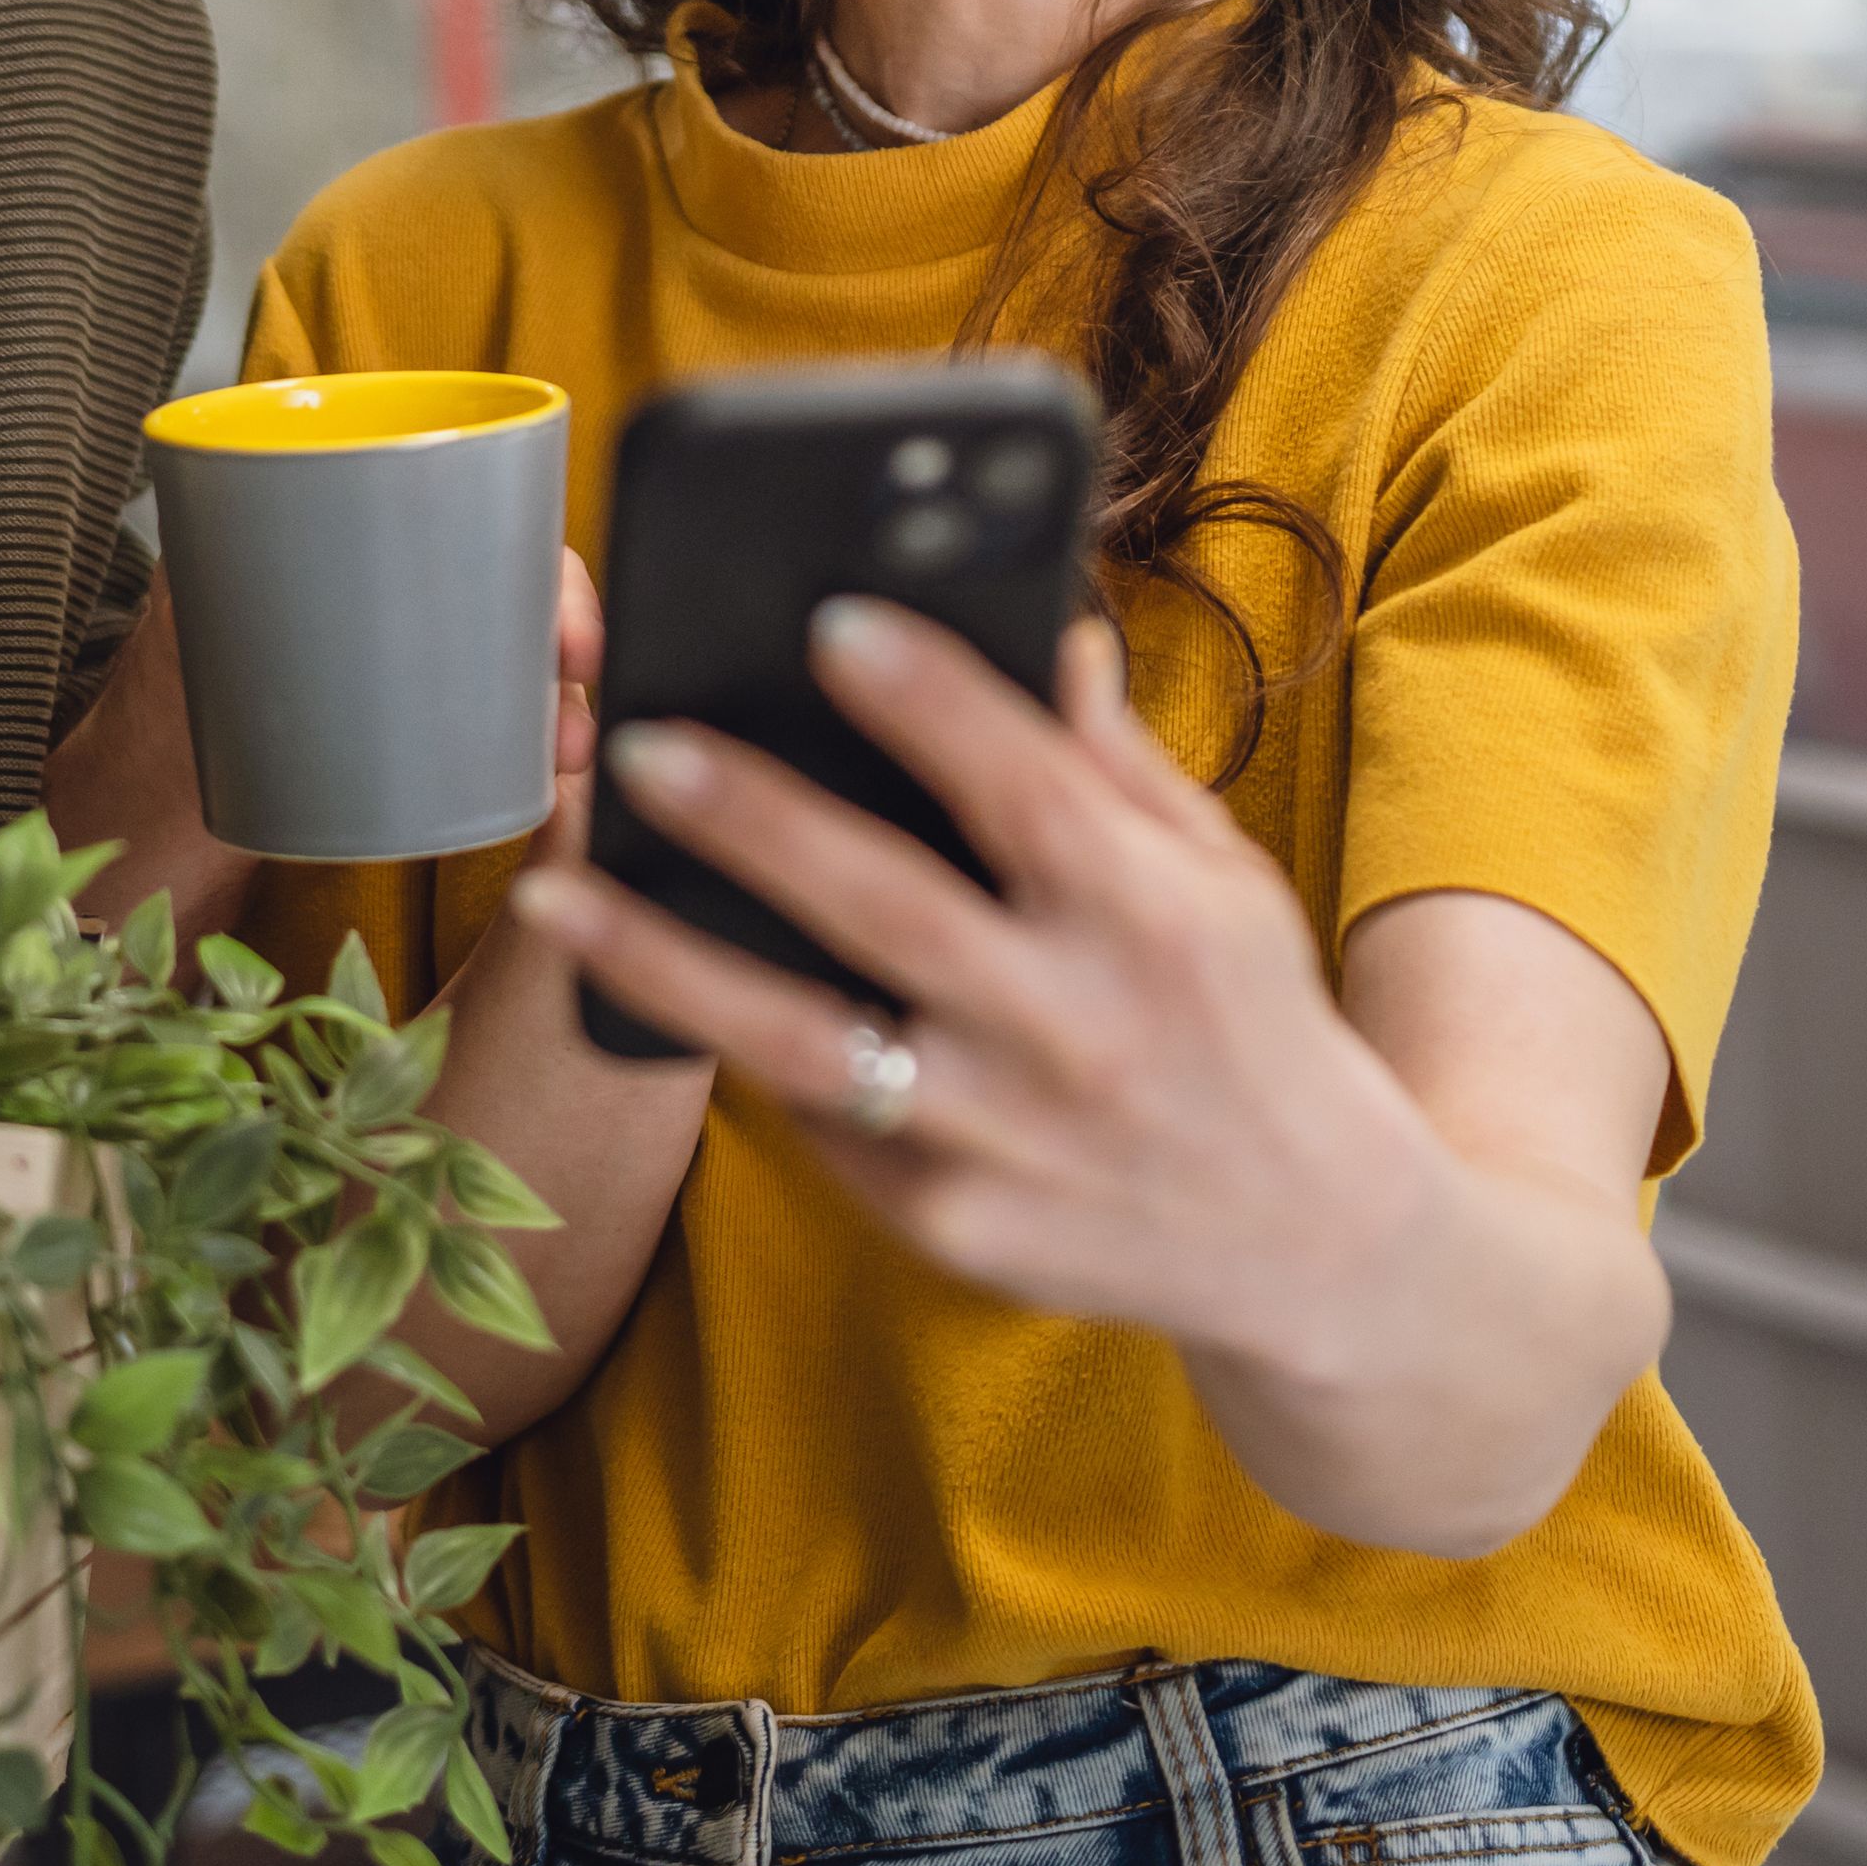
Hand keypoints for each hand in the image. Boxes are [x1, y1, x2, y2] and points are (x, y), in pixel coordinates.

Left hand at [516, 601, 1435, 1368]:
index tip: (834, 619)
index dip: (929, 700)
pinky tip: (650, 985)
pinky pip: (818, 1123)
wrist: (1313, 1246)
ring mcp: (1004, 1139)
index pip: (1026, 787)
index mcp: (1153, 919)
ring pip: (801, 1041)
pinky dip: (732, 1051)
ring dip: (665, 961)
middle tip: (637, 742)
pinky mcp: (951, 1226)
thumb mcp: (1221, 878)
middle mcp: (1075, 1030)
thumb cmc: (1250, 1022)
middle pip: (884, 907)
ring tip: (553, 892)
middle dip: (753, 817)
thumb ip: (1116, 761)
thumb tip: (1048, 622)